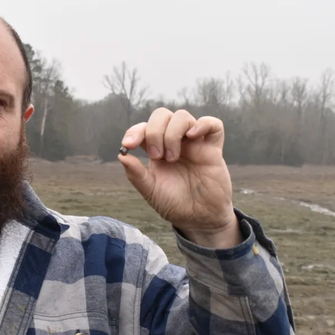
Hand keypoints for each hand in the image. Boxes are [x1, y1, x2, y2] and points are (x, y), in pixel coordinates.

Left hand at [118, 108, 241, 248]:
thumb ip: (136, 174)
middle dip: (154, 131)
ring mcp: (194, 144)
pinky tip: (193, 136)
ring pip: (182, 117)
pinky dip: (203, 124)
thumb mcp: (151, 191)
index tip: (128, 145)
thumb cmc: (175, 204)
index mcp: (157, 150)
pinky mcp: (213, 149)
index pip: (144, 128)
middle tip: (156, 156)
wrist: (199, 219)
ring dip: (172, 133)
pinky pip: (213, 125)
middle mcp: (174, 142)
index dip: (134, 131)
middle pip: (162, 115)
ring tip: (172, 158)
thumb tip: (121, 156)